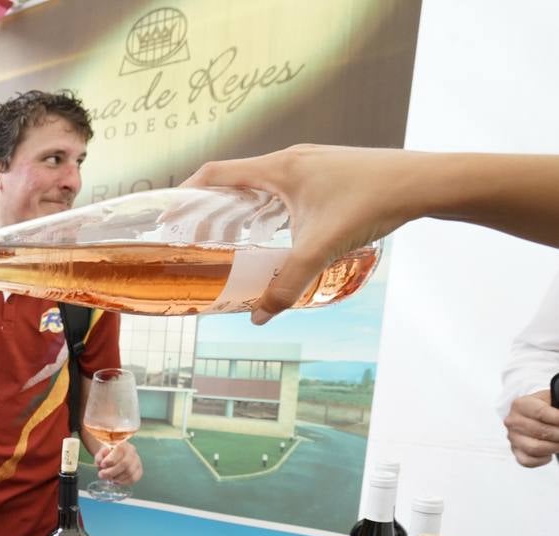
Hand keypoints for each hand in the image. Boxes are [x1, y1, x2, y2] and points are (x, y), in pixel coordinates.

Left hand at [94, 440, 142, 485]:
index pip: (120, 450)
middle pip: (125, 463)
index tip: (102, 465)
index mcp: (123, 444)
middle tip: (102, 475)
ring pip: (129, 472)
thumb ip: (99, 457)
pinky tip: (116, 481)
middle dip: (112, 472)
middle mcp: (132, 451)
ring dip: (117, 478)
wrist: (114, 457)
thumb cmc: (107, 455)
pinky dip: (124, 482)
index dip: (110, 459)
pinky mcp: (139, 470)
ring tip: (109, 478)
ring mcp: (137, 461)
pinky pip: (134, 478)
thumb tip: (100, 462)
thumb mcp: (100, 454)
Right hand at [184, 145, 416, 323]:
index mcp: (279, 168)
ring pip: (261, 186)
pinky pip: (283, 189)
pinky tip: (276, 234)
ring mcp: (311, 165)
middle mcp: (291, 160)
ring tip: (230, 240)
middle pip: (235, 181)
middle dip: (211, 210)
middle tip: (197, 238)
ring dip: (240, 210)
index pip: (216, 174)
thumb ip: (287, 284)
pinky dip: (267, 210)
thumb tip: (258, 316)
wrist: (425, 182)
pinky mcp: (329, 173)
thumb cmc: (373, 202)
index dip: (187, 195)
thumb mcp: (323, 247)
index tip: (170, 217)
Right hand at [503, 389, 558, 466]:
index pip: (541, 413)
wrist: (532, 414)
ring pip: (535, 448)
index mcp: (520, 405)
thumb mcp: (551, 398)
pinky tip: (549, 452)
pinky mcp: (516, 451)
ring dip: (554, 447)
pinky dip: (542, 459)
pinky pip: (528, 461)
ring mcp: (513, 438)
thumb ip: (557, 406)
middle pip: (541, 431)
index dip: (558, 419)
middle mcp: (513, 421)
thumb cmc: (544, 406)